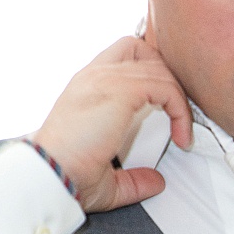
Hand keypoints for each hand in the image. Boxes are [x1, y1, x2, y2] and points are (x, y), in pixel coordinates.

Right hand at [30, 37, 194, 210]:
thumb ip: (134, 177)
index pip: (124, 53)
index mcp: (87, 85)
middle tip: (176, 113)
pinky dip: (180, 110)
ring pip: (159, 69)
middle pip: (144, 51)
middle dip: (167, 78)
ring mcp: (106, 79)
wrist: (52, 174)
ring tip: (182, 132)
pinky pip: (165, 88)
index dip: (150, 69)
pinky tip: (181, 137)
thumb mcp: (108, 176)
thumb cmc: (69, 174)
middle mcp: (95, 75)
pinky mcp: (119, 90)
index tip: (163, 104)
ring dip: (178, 98)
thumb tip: (156, 181)